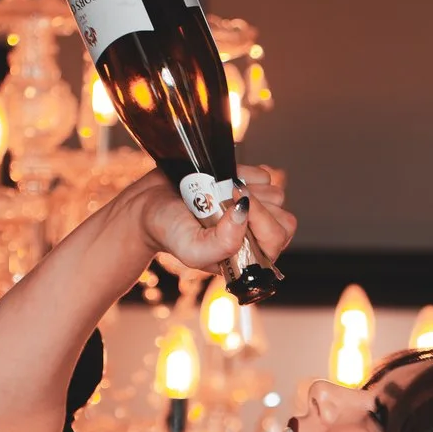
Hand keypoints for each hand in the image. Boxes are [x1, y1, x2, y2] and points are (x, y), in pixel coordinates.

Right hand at [130, 164, 295, 275]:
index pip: (276, 238)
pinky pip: (263, 175)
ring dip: (247, 190)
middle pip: (283, 218)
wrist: (150, 204)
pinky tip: (222, 181)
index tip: (232, 207)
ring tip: (218, 195)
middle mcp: (256, 236)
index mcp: (248, 258)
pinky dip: (244, 173)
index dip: (260, 220)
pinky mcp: (250, 185)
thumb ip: (223, 243)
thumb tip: (246, 213)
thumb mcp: (192, 249)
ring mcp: (256, 210)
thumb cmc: (170, 231)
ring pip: (276, 194)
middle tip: (222, 201)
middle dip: (254, 205)